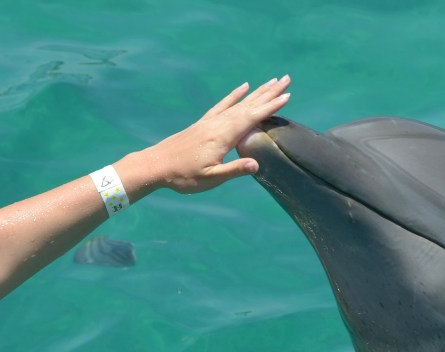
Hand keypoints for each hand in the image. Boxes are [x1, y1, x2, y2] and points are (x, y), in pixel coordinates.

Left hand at [136, 76, 291, 193]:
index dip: (270, 107)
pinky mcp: (204, 123)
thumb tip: (257, 164)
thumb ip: (234, 170)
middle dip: (269, 93)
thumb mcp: (210, 178)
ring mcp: (211, 121)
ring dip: (257, 92)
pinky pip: (223, 104)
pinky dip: (235, 95)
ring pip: (239, 102)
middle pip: (249, 105)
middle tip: (287, 79)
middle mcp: (219, 124)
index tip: (288, 96)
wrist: (157, 165)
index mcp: (223, 136)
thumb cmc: (183, 176)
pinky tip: (243, 87)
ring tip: (272, 81)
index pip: (252, 117)